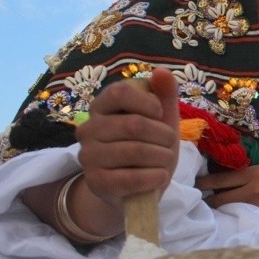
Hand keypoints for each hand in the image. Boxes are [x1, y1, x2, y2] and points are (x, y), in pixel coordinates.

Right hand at [75, 68, 180, 210]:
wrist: (136, 187)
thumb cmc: (149, 145)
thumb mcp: (161, 119)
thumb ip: (164, 94)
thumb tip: (162, 71)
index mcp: (101, 107)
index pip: (120, 92)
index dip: (148, 102)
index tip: (160, 114)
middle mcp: (88, 129)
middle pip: (135, 125)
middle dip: (164, 136)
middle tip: (169, 144)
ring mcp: (88, 156)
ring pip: (136, 151)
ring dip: (162, 158)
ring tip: (165, 161)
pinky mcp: (96, 182)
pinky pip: (131, 178)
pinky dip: (154, 177)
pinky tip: (160, 176)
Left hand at [197, 146, 258, 225]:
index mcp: (255, 174)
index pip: (223, 178)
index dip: (206, 181)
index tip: (196, 182)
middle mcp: (252, 191)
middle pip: (221, 198)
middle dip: (208, 199)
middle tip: (197, 199)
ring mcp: (256, 207)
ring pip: (229, 210)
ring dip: (219, 210)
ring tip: (209, 209)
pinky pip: (242, 219)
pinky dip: (234, 218)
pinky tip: (227, 219)